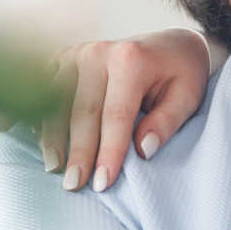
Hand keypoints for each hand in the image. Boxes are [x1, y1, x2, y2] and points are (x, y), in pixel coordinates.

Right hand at [41, 29, 212, 190]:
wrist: (169, 43)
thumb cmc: (182, 74)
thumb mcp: (189, 95)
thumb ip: (167, 121)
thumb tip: (144, 149)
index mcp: (131, 59)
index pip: (116, 115)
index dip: (108, 151)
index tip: (102, 183)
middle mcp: (99, 51)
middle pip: (83, 111)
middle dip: (78, 152)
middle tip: (74, 186)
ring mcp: (78, 52)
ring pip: (57, 102)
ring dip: (53, 138)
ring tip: (54, 169)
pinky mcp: (65, 57)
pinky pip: (47, 90)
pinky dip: (41, 116)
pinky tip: (41, 142)